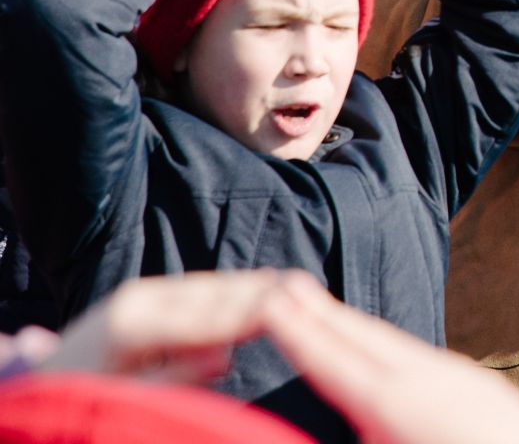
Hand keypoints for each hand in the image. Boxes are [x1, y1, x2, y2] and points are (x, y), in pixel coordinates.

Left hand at [36, 270, 285, 381]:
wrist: (46, 382)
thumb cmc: (85, 400)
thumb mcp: (127, 399)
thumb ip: (176, 378)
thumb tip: (226, 356)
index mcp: (132, 327)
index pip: (205, 317)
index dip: (249, 311)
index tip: (289, 306)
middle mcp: (139, 300)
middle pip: (212, 293)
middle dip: (258, 291)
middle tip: (306, 287)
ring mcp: (143, 293)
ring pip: (208, 286)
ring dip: (250, 286)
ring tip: (294, 285)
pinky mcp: (147, 295)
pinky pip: (198, 289)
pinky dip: (231, 289)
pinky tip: (259, 289)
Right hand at [260, 271, 518, 443]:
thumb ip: (349, 430)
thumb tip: (315, 421)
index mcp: (393, 404)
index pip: (331, 358)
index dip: (296, 329)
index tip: (267, 298)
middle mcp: (426, 377)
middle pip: (361, 337)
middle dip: (320, 313)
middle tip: (281, 285)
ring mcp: (459, 376)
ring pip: (394, 344)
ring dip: (355, 327)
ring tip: (321, 313)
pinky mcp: (480, 385)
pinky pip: (421, 357)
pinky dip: (388, 347)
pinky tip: (383, 353)